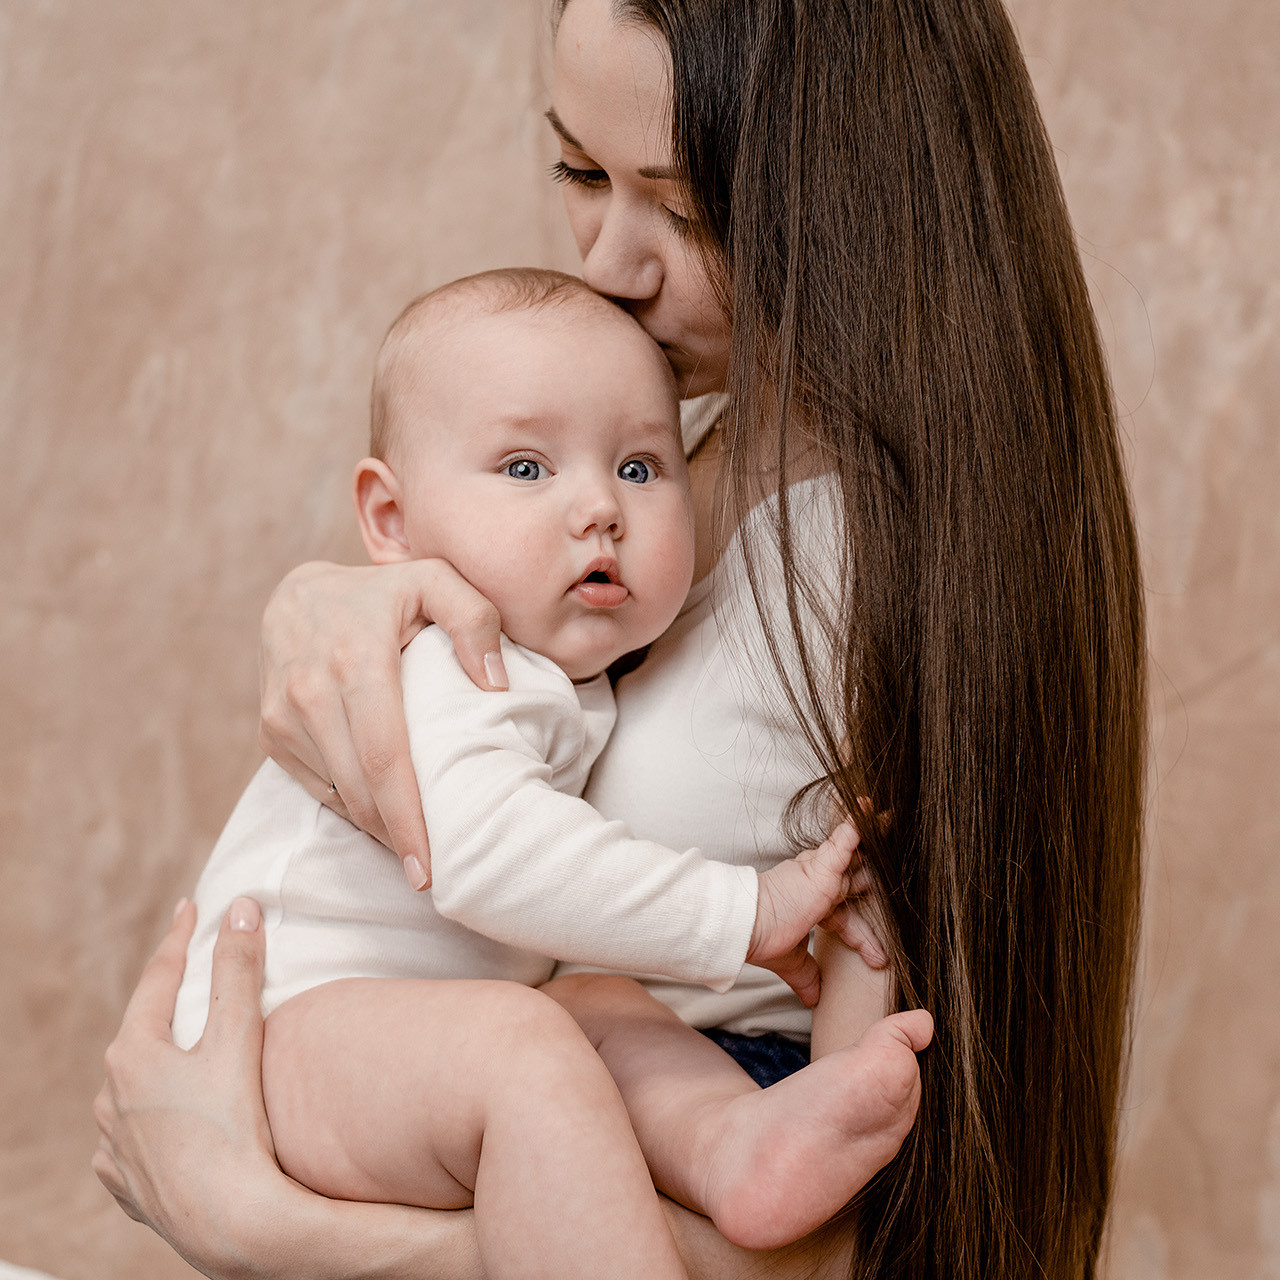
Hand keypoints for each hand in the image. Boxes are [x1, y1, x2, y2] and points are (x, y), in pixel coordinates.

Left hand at [93, 898, 283, 1278]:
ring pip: (133, 1087)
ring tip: (181, 1049)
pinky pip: (132, 1139)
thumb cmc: (235, 1127)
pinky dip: (149, 1119)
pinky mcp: (129, 1184)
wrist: (229, 1223)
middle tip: (191, 972)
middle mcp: (112, 1097)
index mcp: (133, 1054)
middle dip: (167, 1001)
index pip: (158, 978)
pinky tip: (164, 1123)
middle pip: (142, 1031)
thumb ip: (239, 970)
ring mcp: (116, 1145)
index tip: (193, 907)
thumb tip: (241, 909)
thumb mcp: (239, 1037)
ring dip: (157, 1061)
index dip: (181, 939)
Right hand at [258, 559, 506, 887]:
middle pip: (360, 789)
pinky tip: (383, 817)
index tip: (429, 868)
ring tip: (415, 850)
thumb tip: (494, 683)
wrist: (299, 591)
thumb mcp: (436, 580)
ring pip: (336, 795)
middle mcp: (309, 691)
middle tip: (435, 875)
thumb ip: (475, 619)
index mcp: (355, 659)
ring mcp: (282, 715)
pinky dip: (351, 808)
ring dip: (376, 828)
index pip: (385, 757)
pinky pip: (316, 787)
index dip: (408, 819)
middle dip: (397, 838)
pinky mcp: (270, 732)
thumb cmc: (384, 593)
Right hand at [748, 821, 885, 1007]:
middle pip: (856, 877)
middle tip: (901, 860)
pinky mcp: (822, 867)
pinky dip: (856, 826)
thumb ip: (807, 976)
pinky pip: (844, 840)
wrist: (748, 926)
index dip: (864, 937)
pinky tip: (867, 810)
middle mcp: (819, 885)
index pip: (846, 918)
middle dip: (877, 871)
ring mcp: (822, 874)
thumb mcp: (792, 962)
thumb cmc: (762, 938)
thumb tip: (814, 1000)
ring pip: (855, 853)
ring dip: (872, 836)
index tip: (878, 959)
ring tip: (889, 818)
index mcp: (814, 906)